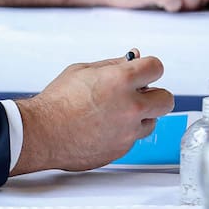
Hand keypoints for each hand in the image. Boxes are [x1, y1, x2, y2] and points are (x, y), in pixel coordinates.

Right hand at [11, 54, 171, 174]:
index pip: (156, 67)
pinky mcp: (123, 149)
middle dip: (154, 94)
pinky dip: (123, 132)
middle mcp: (131, 106)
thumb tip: (132, 59)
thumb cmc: (57, 101)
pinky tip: (102, 128)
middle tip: (138, 94)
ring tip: (113, 113)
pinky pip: (133, 138)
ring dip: (139, 116)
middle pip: (166, 98)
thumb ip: (111, 65)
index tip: (142, 71)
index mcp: (120, 80)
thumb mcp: (81, 71)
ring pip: (152, 121)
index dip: (148, 68)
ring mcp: (129, 131)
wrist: (42, 132)